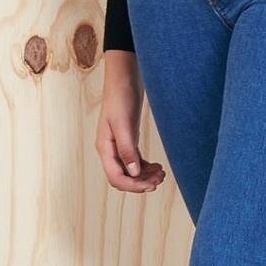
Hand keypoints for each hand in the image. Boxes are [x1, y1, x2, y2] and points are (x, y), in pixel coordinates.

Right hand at [95, 51, 166, 192]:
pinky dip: (146, 167)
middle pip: (123, 177)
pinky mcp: (127, 140)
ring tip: (162, 173)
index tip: (151, 186)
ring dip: (145, 176)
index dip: (133, 185)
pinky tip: (157, 167)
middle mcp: (109, 149)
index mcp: (104, 148)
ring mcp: (118, 145)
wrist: (124, 79)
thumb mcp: (124, 124)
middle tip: (160, 180)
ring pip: (130, 170)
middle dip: (141, 182)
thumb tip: (133, 173)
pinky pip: (135, 161)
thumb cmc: (121, 98)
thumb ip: (127, 149)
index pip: (116, 177)